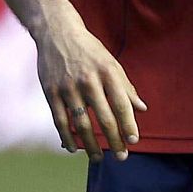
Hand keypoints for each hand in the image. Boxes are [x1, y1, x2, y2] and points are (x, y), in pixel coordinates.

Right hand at [34, 15, 146, 159]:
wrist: (57, 33)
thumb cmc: (90, 50)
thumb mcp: (112, 63)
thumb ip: (126, 87)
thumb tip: (142, 108)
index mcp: (108, 73)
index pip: (122, 104)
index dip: (128, 124)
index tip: (133, 141)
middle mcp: (89, 81)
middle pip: (104, 117)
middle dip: (114, 140)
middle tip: (121, 157)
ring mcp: (68, 87)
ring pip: (81, 123)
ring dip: (90, 144)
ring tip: (98, 158)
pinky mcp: (50, 92)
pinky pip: (59, 119)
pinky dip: (66, 136)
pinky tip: (73, 148)